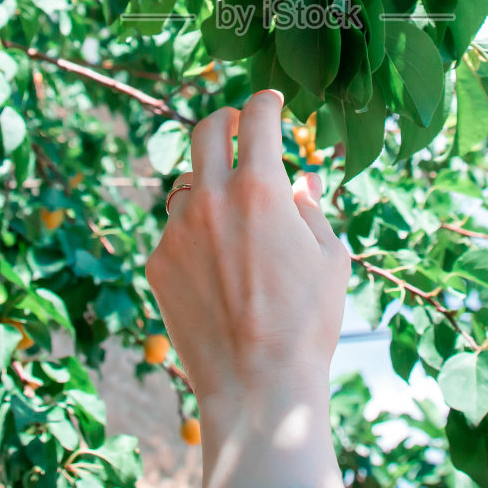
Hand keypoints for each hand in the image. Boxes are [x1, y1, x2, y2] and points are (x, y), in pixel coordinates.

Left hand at [146, 90, 350, 487]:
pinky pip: (174, 229)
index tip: (273, 102)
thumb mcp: (329, 258)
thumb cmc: (307, 323)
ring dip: (207, 181)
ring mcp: (178, 229)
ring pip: (185, 182)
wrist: (257, 385)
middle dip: (226, 121)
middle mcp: (212, 199)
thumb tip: (300, 182)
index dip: (267, 102)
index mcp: (260, 188)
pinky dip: (194, 230)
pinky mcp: (158, 261)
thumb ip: (310, 209)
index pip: (258, 118)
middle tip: (239, 128)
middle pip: (206, 130)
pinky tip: (215, 261)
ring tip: (230, 205)